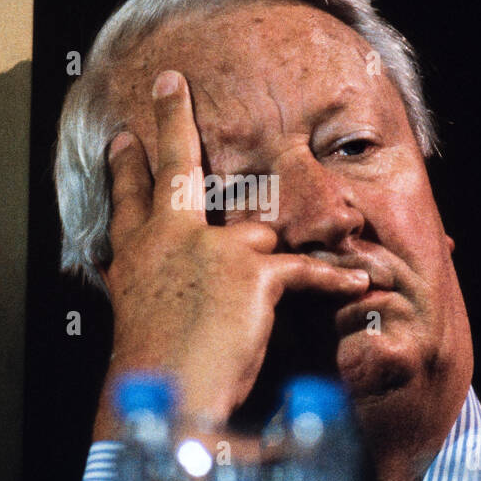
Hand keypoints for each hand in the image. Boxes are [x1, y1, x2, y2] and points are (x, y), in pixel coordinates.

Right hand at [92, 69, 370, 438]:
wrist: (169, 396)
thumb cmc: (154, 376)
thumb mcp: (136, 323)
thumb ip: (146, 295)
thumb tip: (141, 289)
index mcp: (136, 259)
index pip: (127, 202)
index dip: (125, 168)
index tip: (124, 139)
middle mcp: (168, 242)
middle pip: (172, 169)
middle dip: (171, 121)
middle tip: (171, 85)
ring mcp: (211, 250)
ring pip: (258, 230)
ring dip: (290, 244)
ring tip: (327, 237)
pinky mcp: (251, 272)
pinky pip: (304, 270)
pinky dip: (332, 280)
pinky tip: (356, 282)